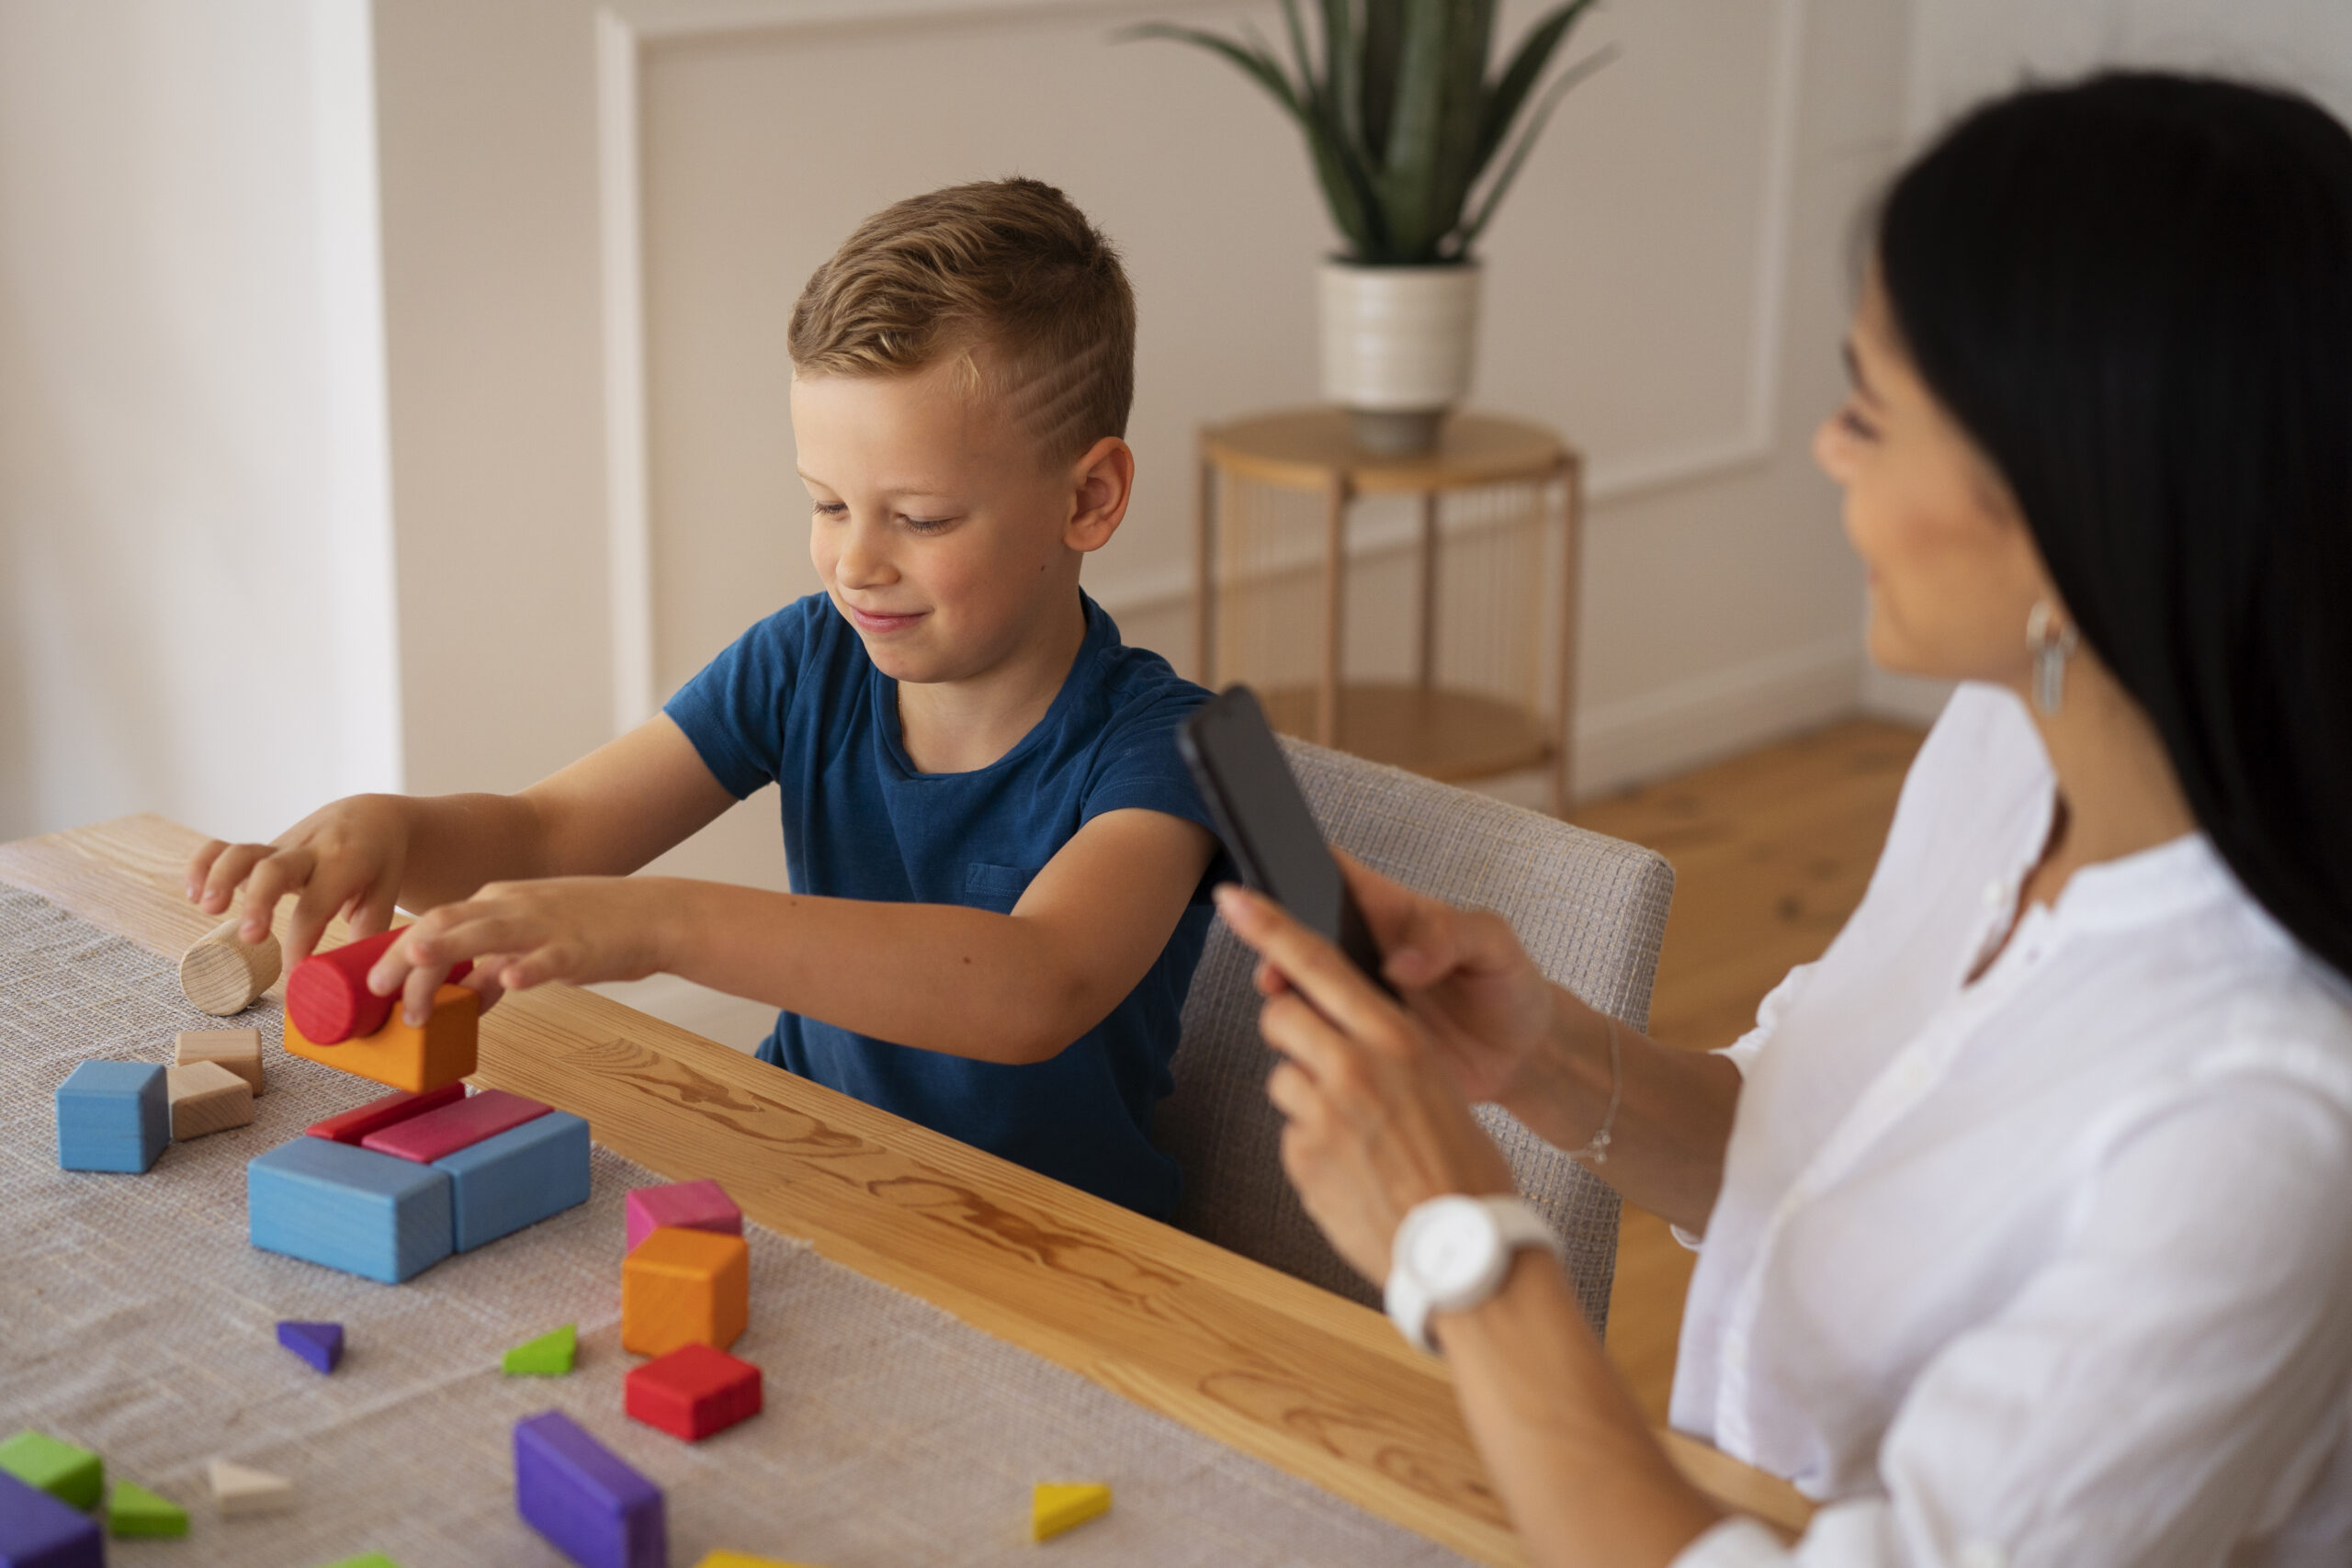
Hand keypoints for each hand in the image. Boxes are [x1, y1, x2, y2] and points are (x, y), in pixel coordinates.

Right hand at [184, 794, 412, 962]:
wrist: (370, 819)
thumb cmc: (378, 865)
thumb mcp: (384, 894)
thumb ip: (369, 932)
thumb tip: (351, 977)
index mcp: (346, 865)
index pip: (318, 904)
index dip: (303, 940)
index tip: (295, 972)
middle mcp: (310, 852)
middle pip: (276, 869)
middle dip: (259, 902)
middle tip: (250, 938)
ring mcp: (282, 847)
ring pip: (244, 852)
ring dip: (221, 878)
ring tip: (207, 908)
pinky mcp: (262, 848)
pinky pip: (225, 847)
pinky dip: (203, 863)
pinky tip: (193, 892)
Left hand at [368, 876, 675, 1025]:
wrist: (654, 915)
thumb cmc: (591, 929)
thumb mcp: (531, 941)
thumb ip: (493, 967)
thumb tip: (460, 998)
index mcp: (496, 902)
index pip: (435, 922)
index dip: (398, 951)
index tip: (374, 984)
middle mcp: (513, 907)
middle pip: (446, 923)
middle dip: (406, 954)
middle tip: (377, 989)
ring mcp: (545, 925)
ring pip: (487, 933)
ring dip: (448, 949)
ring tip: (415, 963)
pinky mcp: (579, 947)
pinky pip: (550, 958)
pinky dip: (530, 969)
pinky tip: (513, 982)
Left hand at [1217, 884, 1516, 1284]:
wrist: (1468, 1253)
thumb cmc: (1467, 1168)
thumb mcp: (1440, 1085)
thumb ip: (1388, 1050)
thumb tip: (1345, 1032)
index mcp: (1396, 1039)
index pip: (1319, 965)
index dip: (1271, 927)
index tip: (1234, 900)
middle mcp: (1354, 1068)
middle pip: (1282, 1015)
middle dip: (1292, 1028)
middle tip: (1322, 1057)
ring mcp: (1323, 1116)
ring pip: (1281, 1078)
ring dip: (1307, 1097)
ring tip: (1358, 1135)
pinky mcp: (1302, 1160)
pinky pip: (1291, 1134)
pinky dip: (1314, 1148)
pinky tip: (1354, 1172)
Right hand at [1255, 853, 1560, 1111]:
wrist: (1522, 1055)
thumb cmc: (1508, 984)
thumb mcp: (1494, 944)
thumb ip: (1453, 935)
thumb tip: (1401, 962)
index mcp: (1388, 911)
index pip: (1331, 873)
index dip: (1296, 864)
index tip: (1272, 876)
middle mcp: (1361, 955)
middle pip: (1297, 935)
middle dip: (1274, 945)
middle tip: (1273, 967)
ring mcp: (1355, 1001)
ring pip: (1297, 991)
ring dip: (1285, 999)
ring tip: (1288, 1008)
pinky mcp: (1358, 1047)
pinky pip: (1318, 1043)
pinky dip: (1308, 1047)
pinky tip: (1316, 1054)